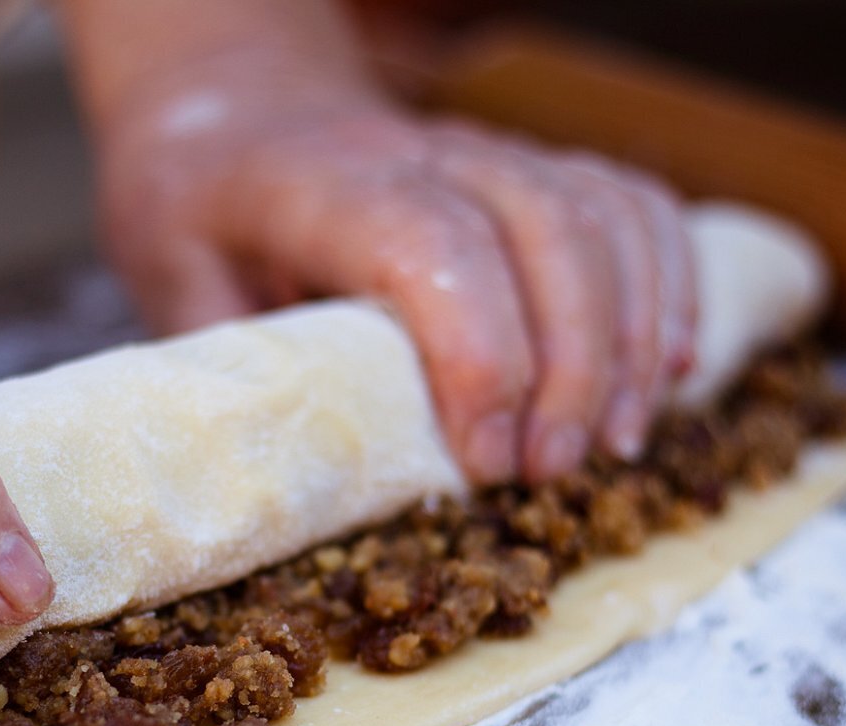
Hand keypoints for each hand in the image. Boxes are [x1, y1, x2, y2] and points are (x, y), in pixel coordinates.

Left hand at [93, 94, 696, 481]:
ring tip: (618, 445)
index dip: (480, 354)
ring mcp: (490, 154)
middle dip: (572, 365)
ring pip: (604, 215)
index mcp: (320, 185)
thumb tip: (276, 488)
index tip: (489, 461)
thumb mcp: (173, 286)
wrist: (238, 117)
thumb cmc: (202, 213)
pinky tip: (672, 372)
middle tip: (556, 474)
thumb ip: (230, 373)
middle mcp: (423, 152)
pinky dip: (671, 289)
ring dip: (632, 338)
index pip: (431, 243)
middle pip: (544, 225)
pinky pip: (635, 208)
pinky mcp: (537, 171)